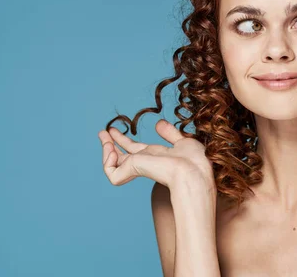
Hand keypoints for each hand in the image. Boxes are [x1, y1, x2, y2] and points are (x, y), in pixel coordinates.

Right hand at [98, 119, 214, 191]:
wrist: (193, 171)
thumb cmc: (194, 161)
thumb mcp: (182, 142)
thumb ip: (169, 133)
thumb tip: (158, 123)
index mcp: (156, 156)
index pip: (134, 149)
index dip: (123, 141)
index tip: (113, 130)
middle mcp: (145, 162)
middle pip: (121, 155)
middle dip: (110, 143)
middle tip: (102, 132)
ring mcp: (138, 168)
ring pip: (113, 164)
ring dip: (106, 149)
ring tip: (105, 137)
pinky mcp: (132, 172)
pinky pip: (112, 173)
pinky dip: (107, 163)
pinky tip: (112, 150)